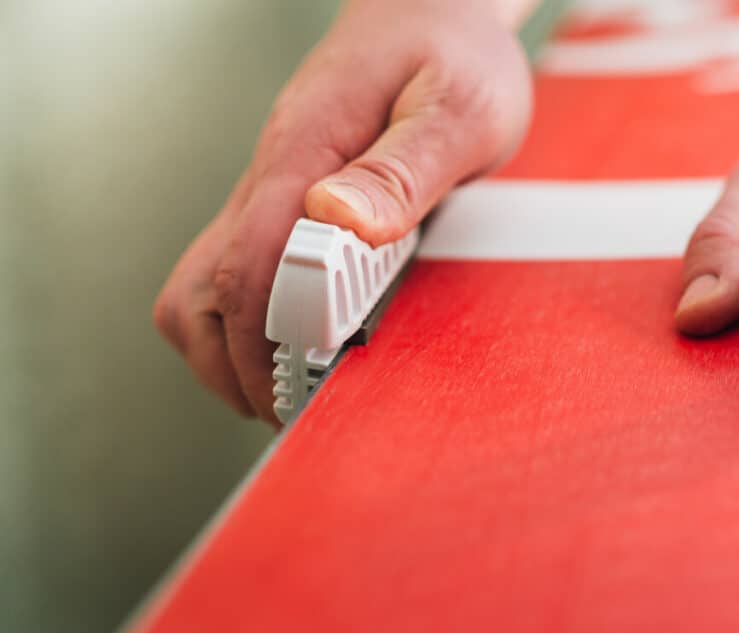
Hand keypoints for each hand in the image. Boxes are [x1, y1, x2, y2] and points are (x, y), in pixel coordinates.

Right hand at [153, 0, 532, 422]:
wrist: (432, 13)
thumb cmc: (454, 57)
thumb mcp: (458, 106)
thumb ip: (402, 167)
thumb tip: (338, 221)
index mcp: (307, 151)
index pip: (251, 261)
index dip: (269, 338)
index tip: (309, 388)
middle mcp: (272, 177)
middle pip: (200, 295)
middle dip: (238, 367)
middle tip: (300, 407)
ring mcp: (271, 194)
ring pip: (203, 292)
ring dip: (236, 353)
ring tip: (296, 389)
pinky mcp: (284, 206)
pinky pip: (238, 277)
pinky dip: (254, 325)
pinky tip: (305, 341)